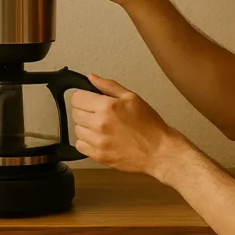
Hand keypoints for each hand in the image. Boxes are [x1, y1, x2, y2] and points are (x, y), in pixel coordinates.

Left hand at [70, 74, 184, 180]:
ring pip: (76, 130)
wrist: (158, 151)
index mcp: (107, 107)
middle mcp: (100, 124)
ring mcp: (98, 141)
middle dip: (84, 110)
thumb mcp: (132, 98)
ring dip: (85, 127)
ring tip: (101, 126)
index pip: (77, 98)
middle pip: (75, 113)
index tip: (88, 99)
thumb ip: (108, 86)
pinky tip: (99, 138)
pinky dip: (86, 142)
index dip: (82, 96)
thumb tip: (91, 78)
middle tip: (98, 113)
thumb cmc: (149, 126)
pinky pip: (80, 146)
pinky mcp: (98, 156)